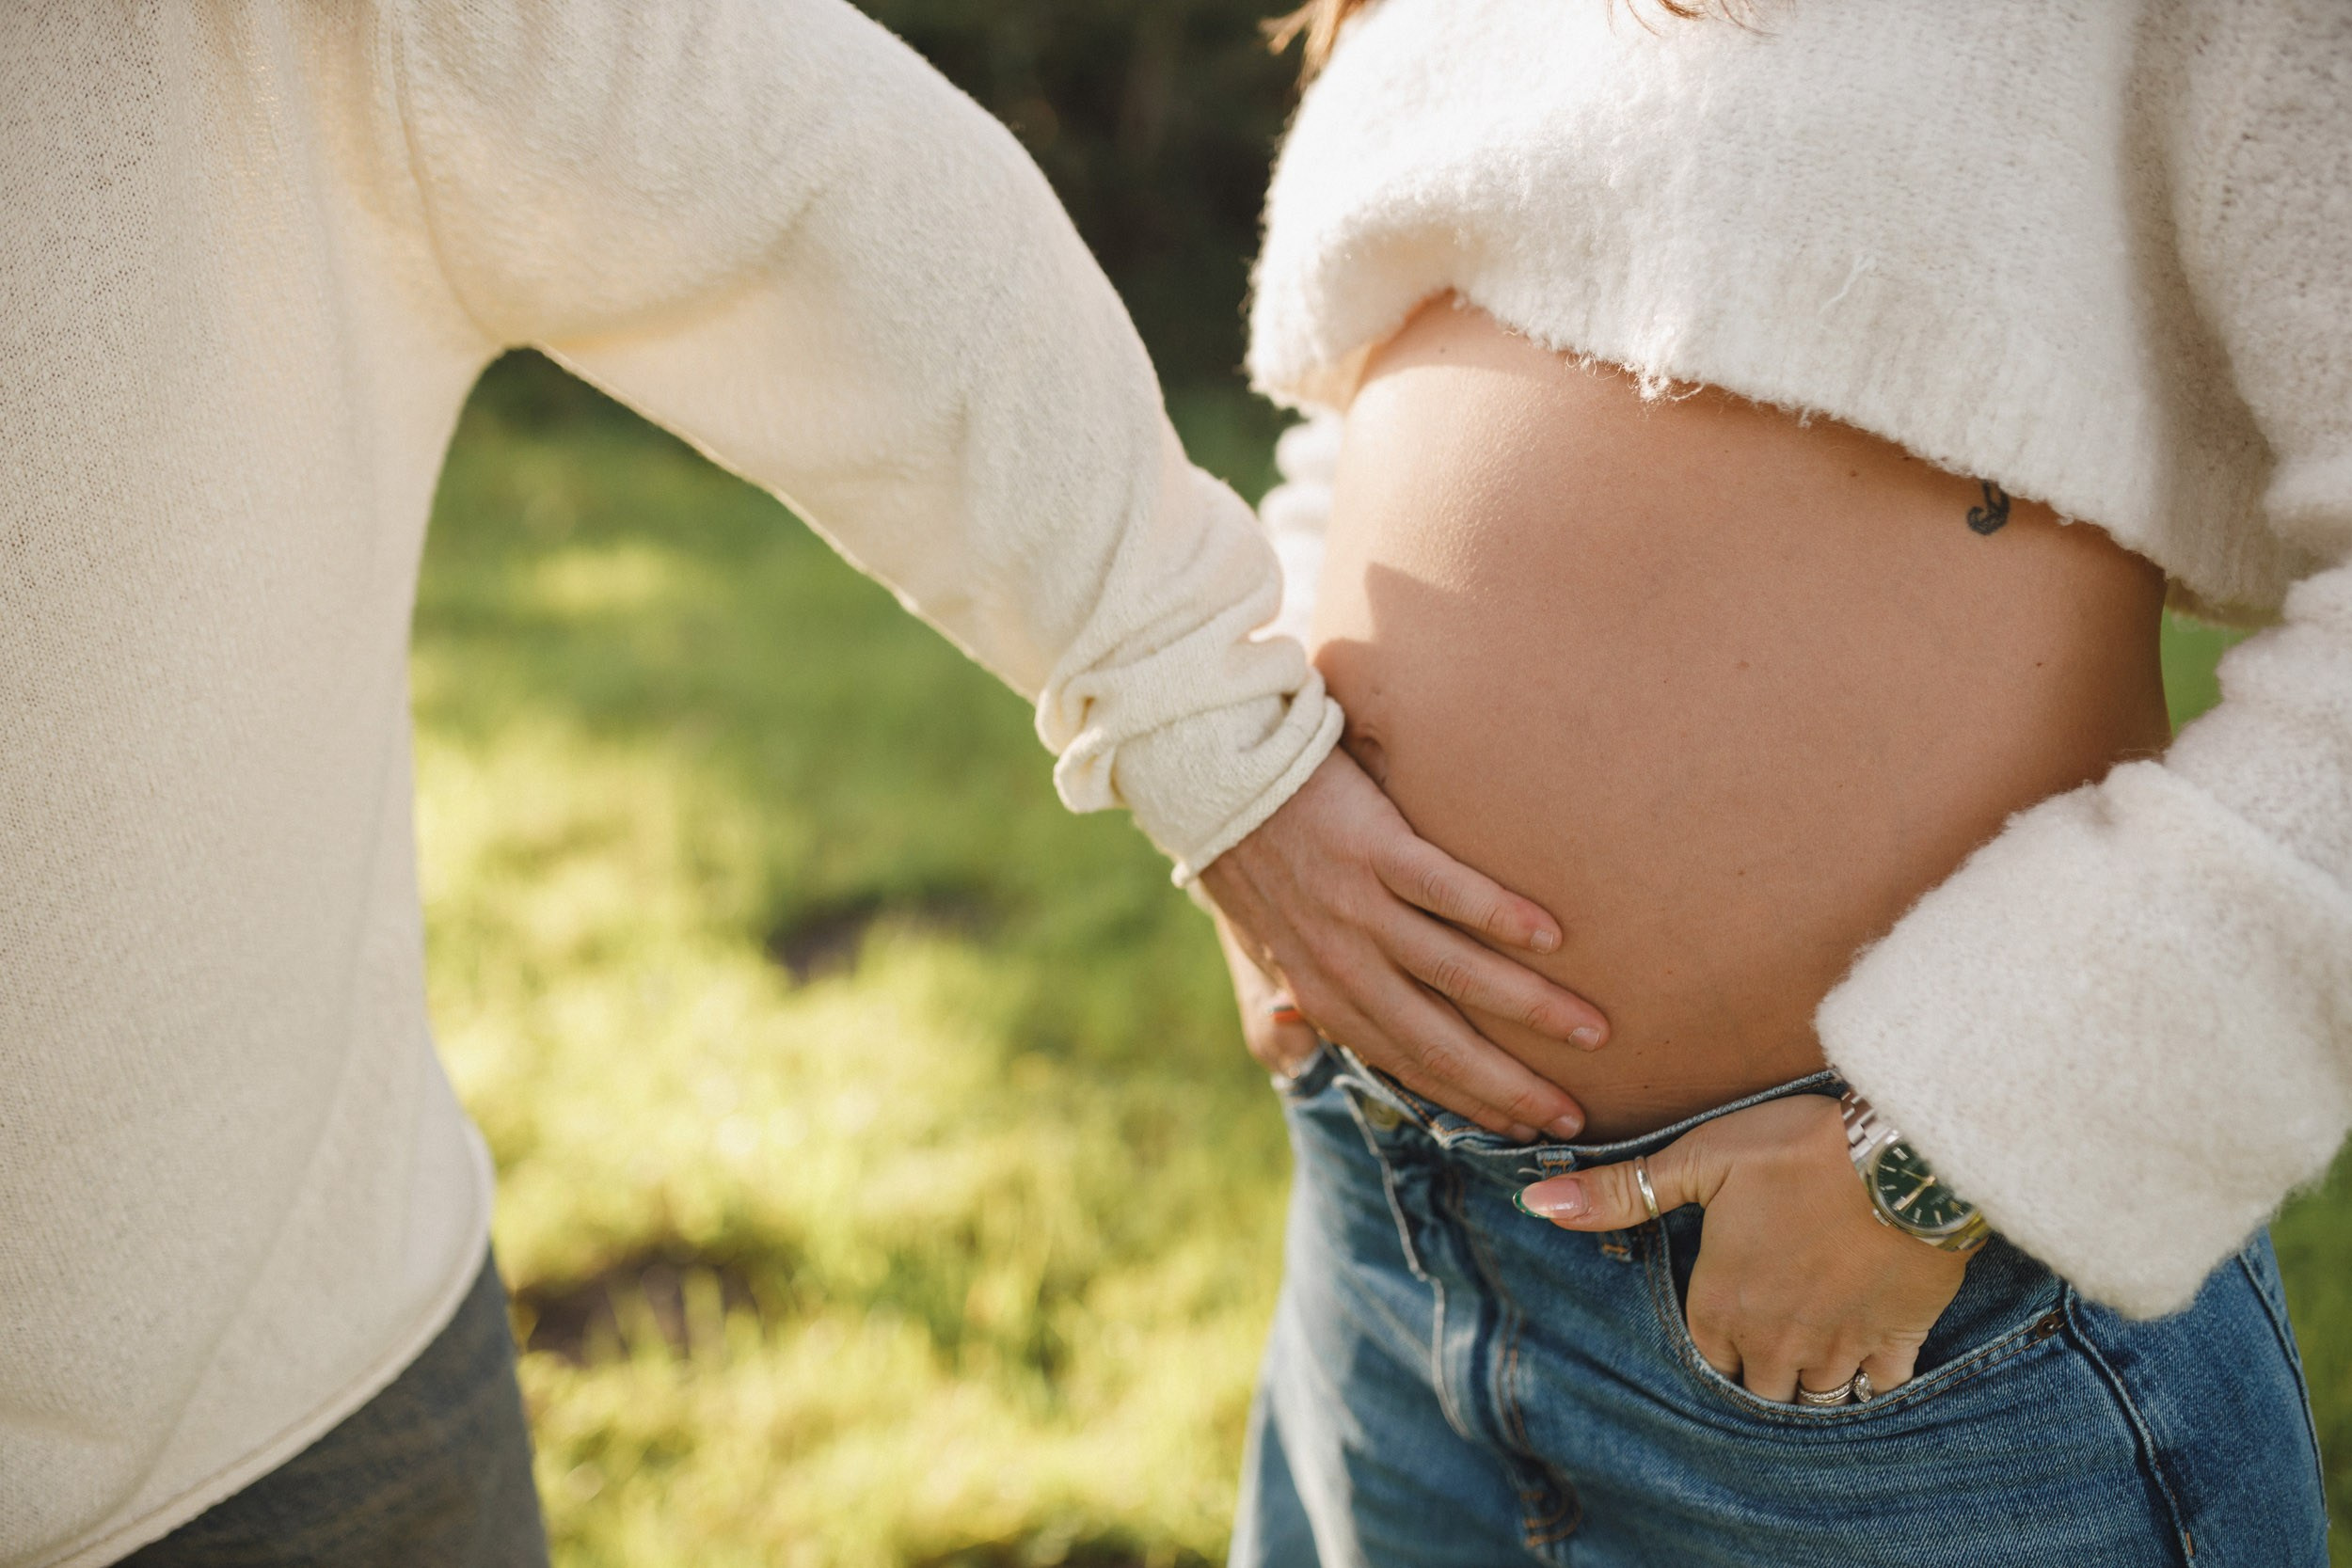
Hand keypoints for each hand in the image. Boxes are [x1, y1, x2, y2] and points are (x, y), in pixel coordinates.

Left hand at [1199, 747, 1608, 1140]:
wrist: (1213, 782)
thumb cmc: (1248, 860)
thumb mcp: (1263, 946)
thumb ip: (1297, 996)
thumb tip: (1318, 1047)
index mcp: (1323, 994)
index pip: (1409, 1064)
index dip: (1471, 1103)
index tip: (1527, 1128)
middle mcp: (1344, 963)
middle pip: (1442, 1040)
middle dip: (1511, 1085)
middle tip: (1574, 1115)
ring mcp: (1359, 907)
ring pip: (1456, 972)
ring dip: (1530, 1008)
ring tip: (1591, 1031)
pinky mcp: (1371, 848)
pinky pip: (1444, 891)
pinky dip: (1498, 916)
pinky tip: (1549, 938)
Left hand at [1517, 1094, 1967, 1400]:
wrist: (1905, 1153)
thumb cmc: (1796, 1148)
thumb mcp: (1700, 1157)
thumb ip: (1622, 1191)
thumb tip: (1534, 1204)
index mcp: (1723, 1302)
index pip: (1704, 1355)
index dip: (1712, 1340)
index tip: (1724, 1320)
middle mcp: (1777, 1338)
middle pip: (1758, 1386)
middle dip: (1757, 1370)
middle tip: (1766, 1341)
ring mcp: (1840, 1344)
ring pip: (1815, 1396)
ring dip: (1808, 1382)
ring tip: (1809, 1353)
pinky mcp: (1899, 1337)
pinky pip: (1880, 1388)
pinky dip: (1872, 1383)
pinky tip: (1869, 1361)